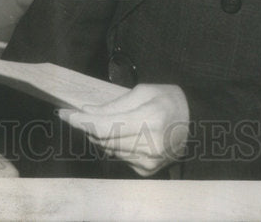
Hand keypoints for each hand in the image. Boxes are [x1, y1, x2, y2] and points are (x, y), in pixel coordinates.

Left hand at [57, 84, 189, 176]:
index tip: (63, 113)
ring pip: (108, 149)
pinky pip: (118, 157)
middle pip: (103, 139)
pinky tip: (123, 135)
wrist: (196, 123)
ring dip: (100, 136)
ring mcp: (149, 161)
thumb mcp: (143, 91)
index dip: (80, 121)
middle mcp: (150, 145)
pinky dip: (114, 145)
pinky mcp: (147, 170)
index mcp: (150, 120)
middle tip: (77, 115)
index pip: (104, 125)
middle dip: (87, 126)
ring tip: (104, 122)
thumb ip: (114, 105)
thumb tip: (87, 112)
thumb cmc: (168, 100)